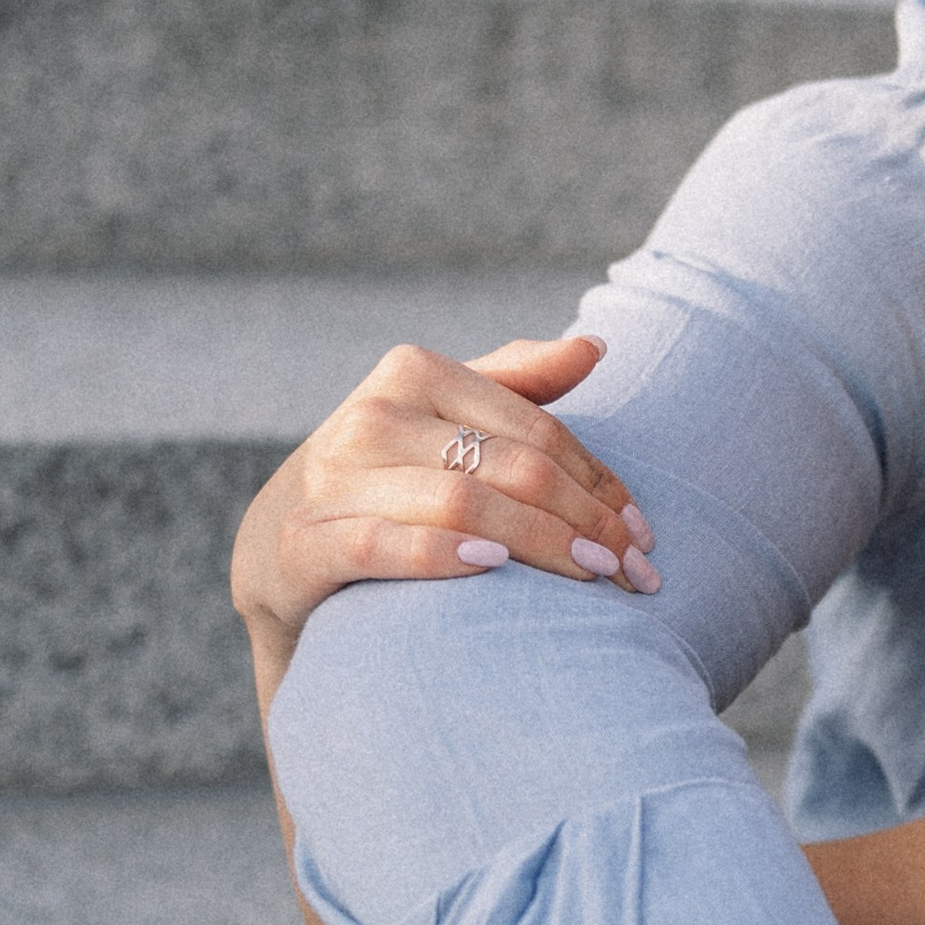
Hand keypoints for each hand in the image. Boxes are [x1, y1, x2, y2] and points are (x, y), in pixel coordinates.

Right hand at [230, 333, 656, 660]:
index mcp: (414, 373)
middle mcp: (371, 416)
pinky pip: (383, 544)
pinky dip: (443, 554)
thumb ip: (518, 383)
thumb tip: (596, 346)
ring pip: (460, 503)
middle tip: (634, 569)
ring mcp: (332, 477)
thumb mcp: (448, 420)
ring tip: (593, 578)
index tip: (644, 532)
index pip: (537, 432)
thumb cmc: (391, 478)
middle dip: (585, 522)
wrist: (280, 547)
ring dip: (539, 543)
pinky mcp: (302, 541)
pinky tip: (494, 567)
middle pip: (510, 469)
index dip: (600, 483)